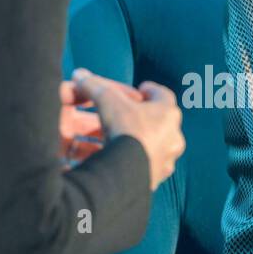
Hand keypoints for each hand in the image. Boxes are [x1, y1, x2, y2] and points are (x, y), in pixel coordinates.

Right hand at [69, 67, 184, 190]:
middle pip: (159, 122)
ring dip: (137, 141)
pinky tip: (119, 160)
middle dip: (142, 118)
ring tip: (118, 139)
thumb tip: (79, 74)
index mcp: (168, 114)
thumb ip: (95, 86)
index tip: (141, 88)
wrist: (129, 172)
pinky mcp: (156, 179)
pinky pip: (144, 166)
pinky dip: (133, 161)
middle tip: (126, 115)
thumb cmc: (125, 130)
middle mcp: (173, 137)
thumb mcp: (108, 101)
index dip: (150, 90)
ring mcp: (166, 160)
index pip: (163, 95)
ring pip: (152, 146)